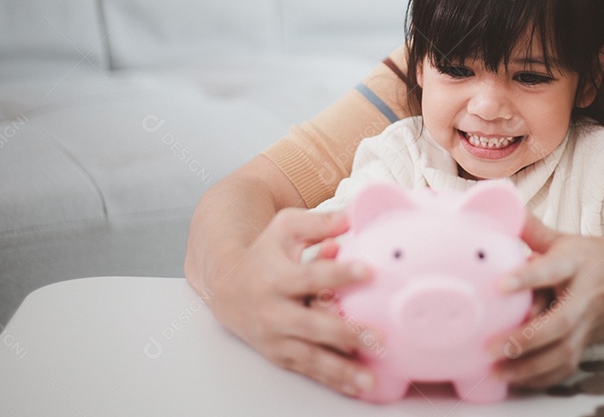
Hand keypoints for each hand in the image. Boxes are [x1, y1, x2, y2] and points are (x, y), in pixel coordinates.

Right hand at [207, 207, 376, 396]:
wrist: (226, 285)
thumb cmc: (263, 253)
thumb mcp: (285, 228)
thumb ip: (320, 223)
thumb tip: (353, 216)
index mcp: (277, 277)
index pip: (311, 276)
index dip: (340, 273)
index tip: (368, 271)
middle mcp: (274, 311)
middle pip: (312, 325)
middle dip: (345, 333)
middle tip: (377, 338)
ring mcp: (275, 337)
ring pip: (310, 357)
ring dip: (341, 370)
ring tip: (369, 380)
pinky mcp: (279, 355)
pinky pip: (308, 370)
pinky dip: (332, 380)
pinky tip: (355, 387)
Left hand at [489, 214, 603, 388]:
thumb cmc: (598, 258)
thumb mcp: (567, 240)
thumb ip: (533, 231)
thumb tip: (505, 206)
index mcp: (575, 265)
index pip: (550, 270)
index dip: (526, 278)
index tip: (500, 285)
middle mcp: (583, 298)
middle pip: (558, 323)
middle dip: (525, 339)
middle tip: (490, 346)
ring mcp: (587, 325)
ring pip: (562, 353)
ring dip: (528, 367)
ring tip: (495, 371)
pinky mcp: (587, 344)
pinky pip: (565, 367)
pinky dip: (541, 378)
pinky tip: (515, 380)